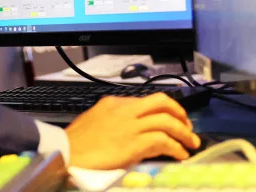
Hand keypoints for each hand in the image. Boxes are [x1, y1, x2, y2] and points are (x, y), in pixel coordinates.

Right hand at [65, 93, 200, 169]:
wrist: (64, 154)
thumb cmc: (75, 144)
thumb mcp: (94, 122)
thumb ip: (112, 121)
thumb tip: (127, 130)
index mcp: (113, 103)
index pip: (145, 100)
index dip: (163, 110)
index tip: (170, 119)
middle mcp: (124, 110)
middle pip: (161, 102)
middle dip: (179, 113)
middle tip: (187, 126)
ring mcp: (130, 125)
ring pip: (166, 120)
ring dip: (183, 132)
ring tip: (191, 143)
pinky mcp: (134, 143)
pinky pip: (163, 141)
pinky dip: (175, 147)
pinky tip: (180, 155)